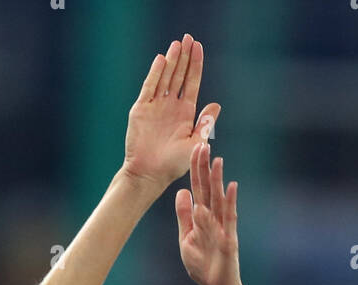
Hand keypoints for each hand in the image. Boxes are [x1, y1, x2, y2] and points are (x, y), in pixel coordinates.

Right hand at [123, 35, 220, 192]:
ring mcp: (156, 106)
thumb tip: (216, 104)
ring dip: (171, 61)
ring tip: (177, 44)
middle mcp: (171, 106)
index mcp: (185, 113)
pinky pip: (149, 87)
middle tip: (189, 38)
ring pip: (165, 77)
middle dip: (184, 57)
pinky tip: (162, 59)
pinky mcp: (141, 109)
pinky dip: (155, 73)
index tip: (199, 47)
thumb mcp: (196, 144)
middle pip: (179, 75)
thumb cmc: (174, 165)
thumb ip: (205, 124)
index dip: (196, 65)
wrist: (150, 174)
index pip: (192, 83)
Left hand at [175, 142, 241, 284]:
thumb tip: (181, 191)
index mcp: (201, 218)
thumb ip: (184, 216)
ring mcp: (223, 228)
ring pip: (219, 200)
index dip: (195, 170)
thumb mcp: (186, 238)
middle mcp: (214, 218)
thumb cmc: (203, 266)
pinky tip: (232, 186)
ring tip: (216, 160)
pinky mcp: (230, 239)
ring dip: (217, 180)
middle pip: (208, 189)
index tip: (194, 148)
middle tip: (203, 144)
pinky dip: (230, 202)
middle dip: (205, 168)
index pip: (198, 189)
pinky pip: (230, 218)